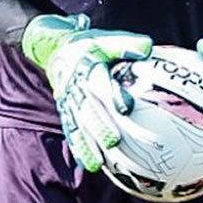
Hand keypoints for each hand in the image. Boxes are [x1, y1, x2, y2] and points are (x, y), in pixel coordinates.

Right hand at [21, 13, 152, 171]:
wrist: (55, 49)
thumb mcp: (104, 39)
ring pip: (78, 124)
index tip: (127, 107)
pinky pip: (71, 131)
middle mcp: (74, 86)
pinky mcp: (65, 112)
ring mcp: (68, 101)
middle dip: (100, 126)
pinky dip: (79, 148)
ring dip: (88, 143)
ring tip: (100, 161)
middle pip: (88, 109)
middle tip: (114, 141)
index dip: (112, 94)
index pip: (99, 82)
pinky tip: (90, 164)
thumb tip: (148, 47)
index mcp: (85, 67)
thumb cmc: (89, 45)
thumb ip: (125, 44)